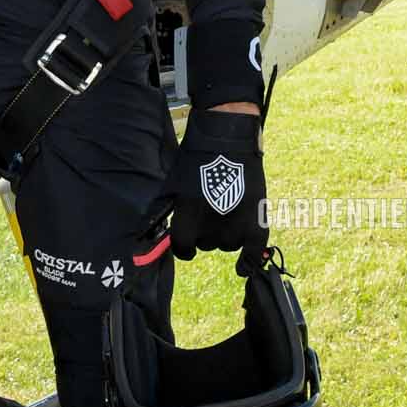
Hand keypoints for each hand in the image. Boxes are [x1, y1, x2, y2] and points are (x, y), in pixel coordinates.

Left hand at [168, 108, 267, 260]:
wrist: (227, 138)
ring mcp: (236, 224)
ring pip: (227, 245)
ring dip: (224, 234)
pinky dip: (248, 262)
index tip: (185, 242)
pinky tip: (242, 268)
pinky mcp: (257, 219)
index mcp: (187, 218)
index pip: (182, 248)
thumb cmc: (195, 160)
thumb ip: (164, 214)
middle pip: (205, 244)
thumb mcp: (172, 187)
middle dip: (204, 232)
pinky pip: (253, 252)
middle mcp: (210, 227)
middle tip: (209, 210)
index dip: (182, 245)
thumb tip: (150, 238)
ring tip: (226, 211)